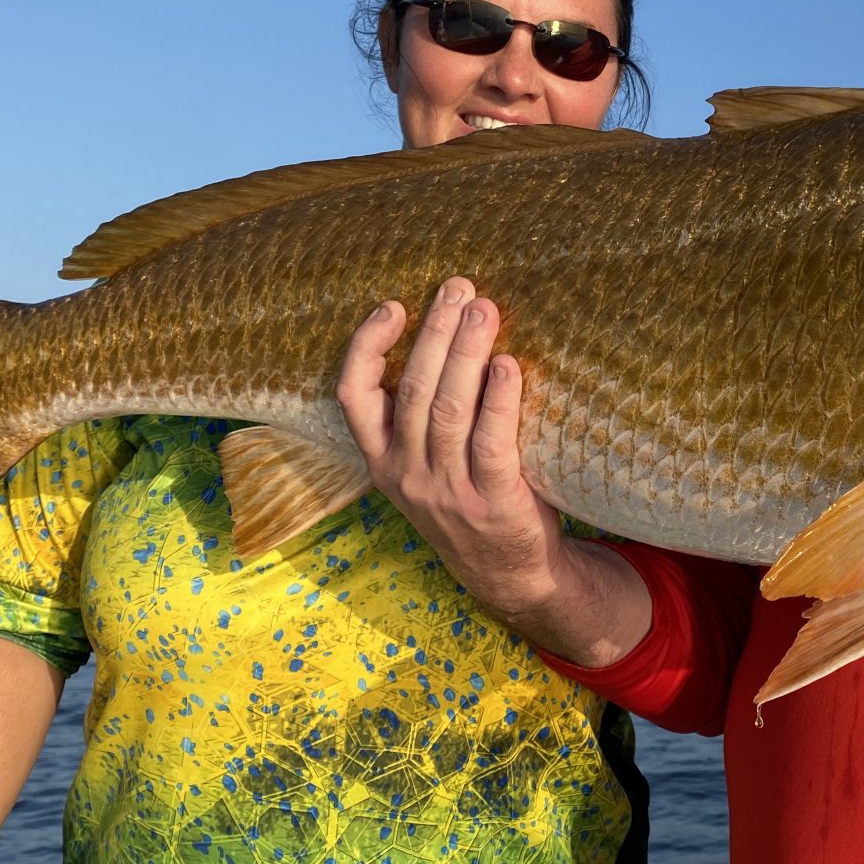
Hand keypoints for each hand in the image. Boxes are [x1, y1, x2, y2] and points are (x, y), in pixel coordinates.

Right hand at [336, 278, 652, 665]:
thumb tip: (448, 334)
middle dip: (435, 333)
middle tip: (459, 287)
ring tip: (484, 310)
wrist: (511, 576)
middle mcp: (407, 474)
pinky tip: (508, 366)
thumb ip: (424, 418)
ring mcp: (447, 490)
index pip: (353, 397)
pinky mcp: (493, 502)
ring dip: (466, 353)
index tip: (393, 305)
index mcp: (383, 460)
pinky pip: (492, 442)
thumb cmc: (473, 502)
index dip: (367, 347)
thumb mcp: (428, 468)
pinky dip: (500, 400)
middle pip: (413, 390)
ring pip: (449, 409)